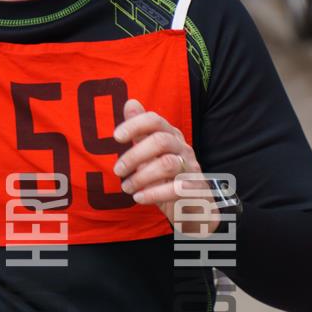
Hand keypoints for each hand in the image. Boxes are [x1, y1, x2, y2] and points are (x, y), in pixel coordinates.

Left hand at [113, 98, 219, 235]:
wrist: (194, 208)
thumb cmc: (169, 178)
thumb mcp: (152, 154)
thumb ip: (141, 132)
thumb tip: (130, 102)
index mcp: (171, 136)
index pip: (155, 121)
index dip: (135, 125)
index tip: (116, 137)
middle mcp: (183, 149)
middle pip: (160, 141)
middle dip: (134, 155)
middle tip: (118, 170)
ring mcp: (191, 169)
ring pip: (168, 164)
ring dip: (141, 176)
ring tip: (126, 187)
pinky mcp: (195, 189)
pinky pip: (176, 188)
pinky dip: (153, 193)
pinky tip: (139, 197)